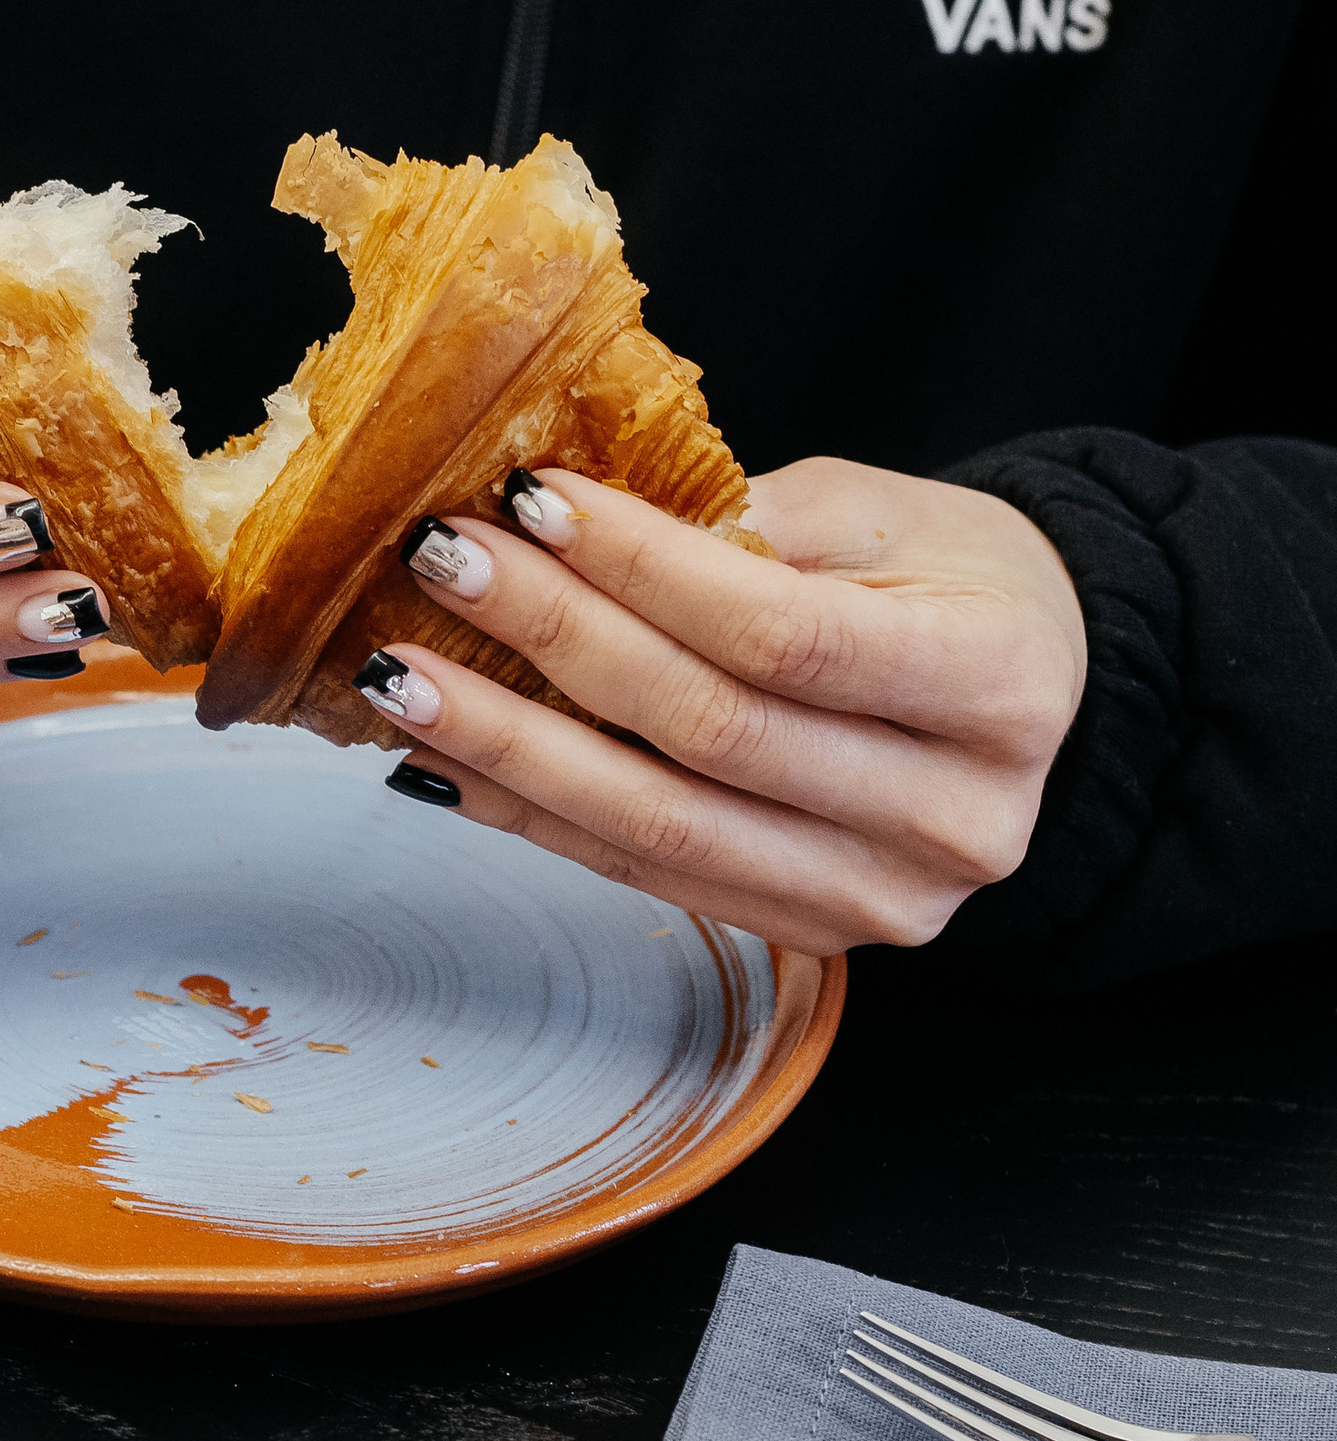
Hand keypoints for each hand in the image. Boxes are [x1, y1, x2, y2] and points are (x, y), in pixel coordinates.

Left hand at [362, 456, 1087, 952]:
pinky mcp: (811, 936)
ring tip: (404, 682)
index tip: (529, 503)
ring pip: (660, 828)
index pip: (779, 634)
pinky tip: (447, 767)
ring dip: (511, 752)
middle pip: (709, 734)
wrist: (1036, 700)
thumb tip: (560, 519)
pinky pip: (646, 878)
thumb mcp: (887, 516)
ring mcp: (880, 898)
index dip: (641, 572)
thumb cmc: (957, 587)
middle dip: (554, 643)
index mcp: (996, 684)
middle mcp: (950, 816)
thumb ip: (747, 523)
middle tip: (442, 567)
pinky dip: (537, 818)